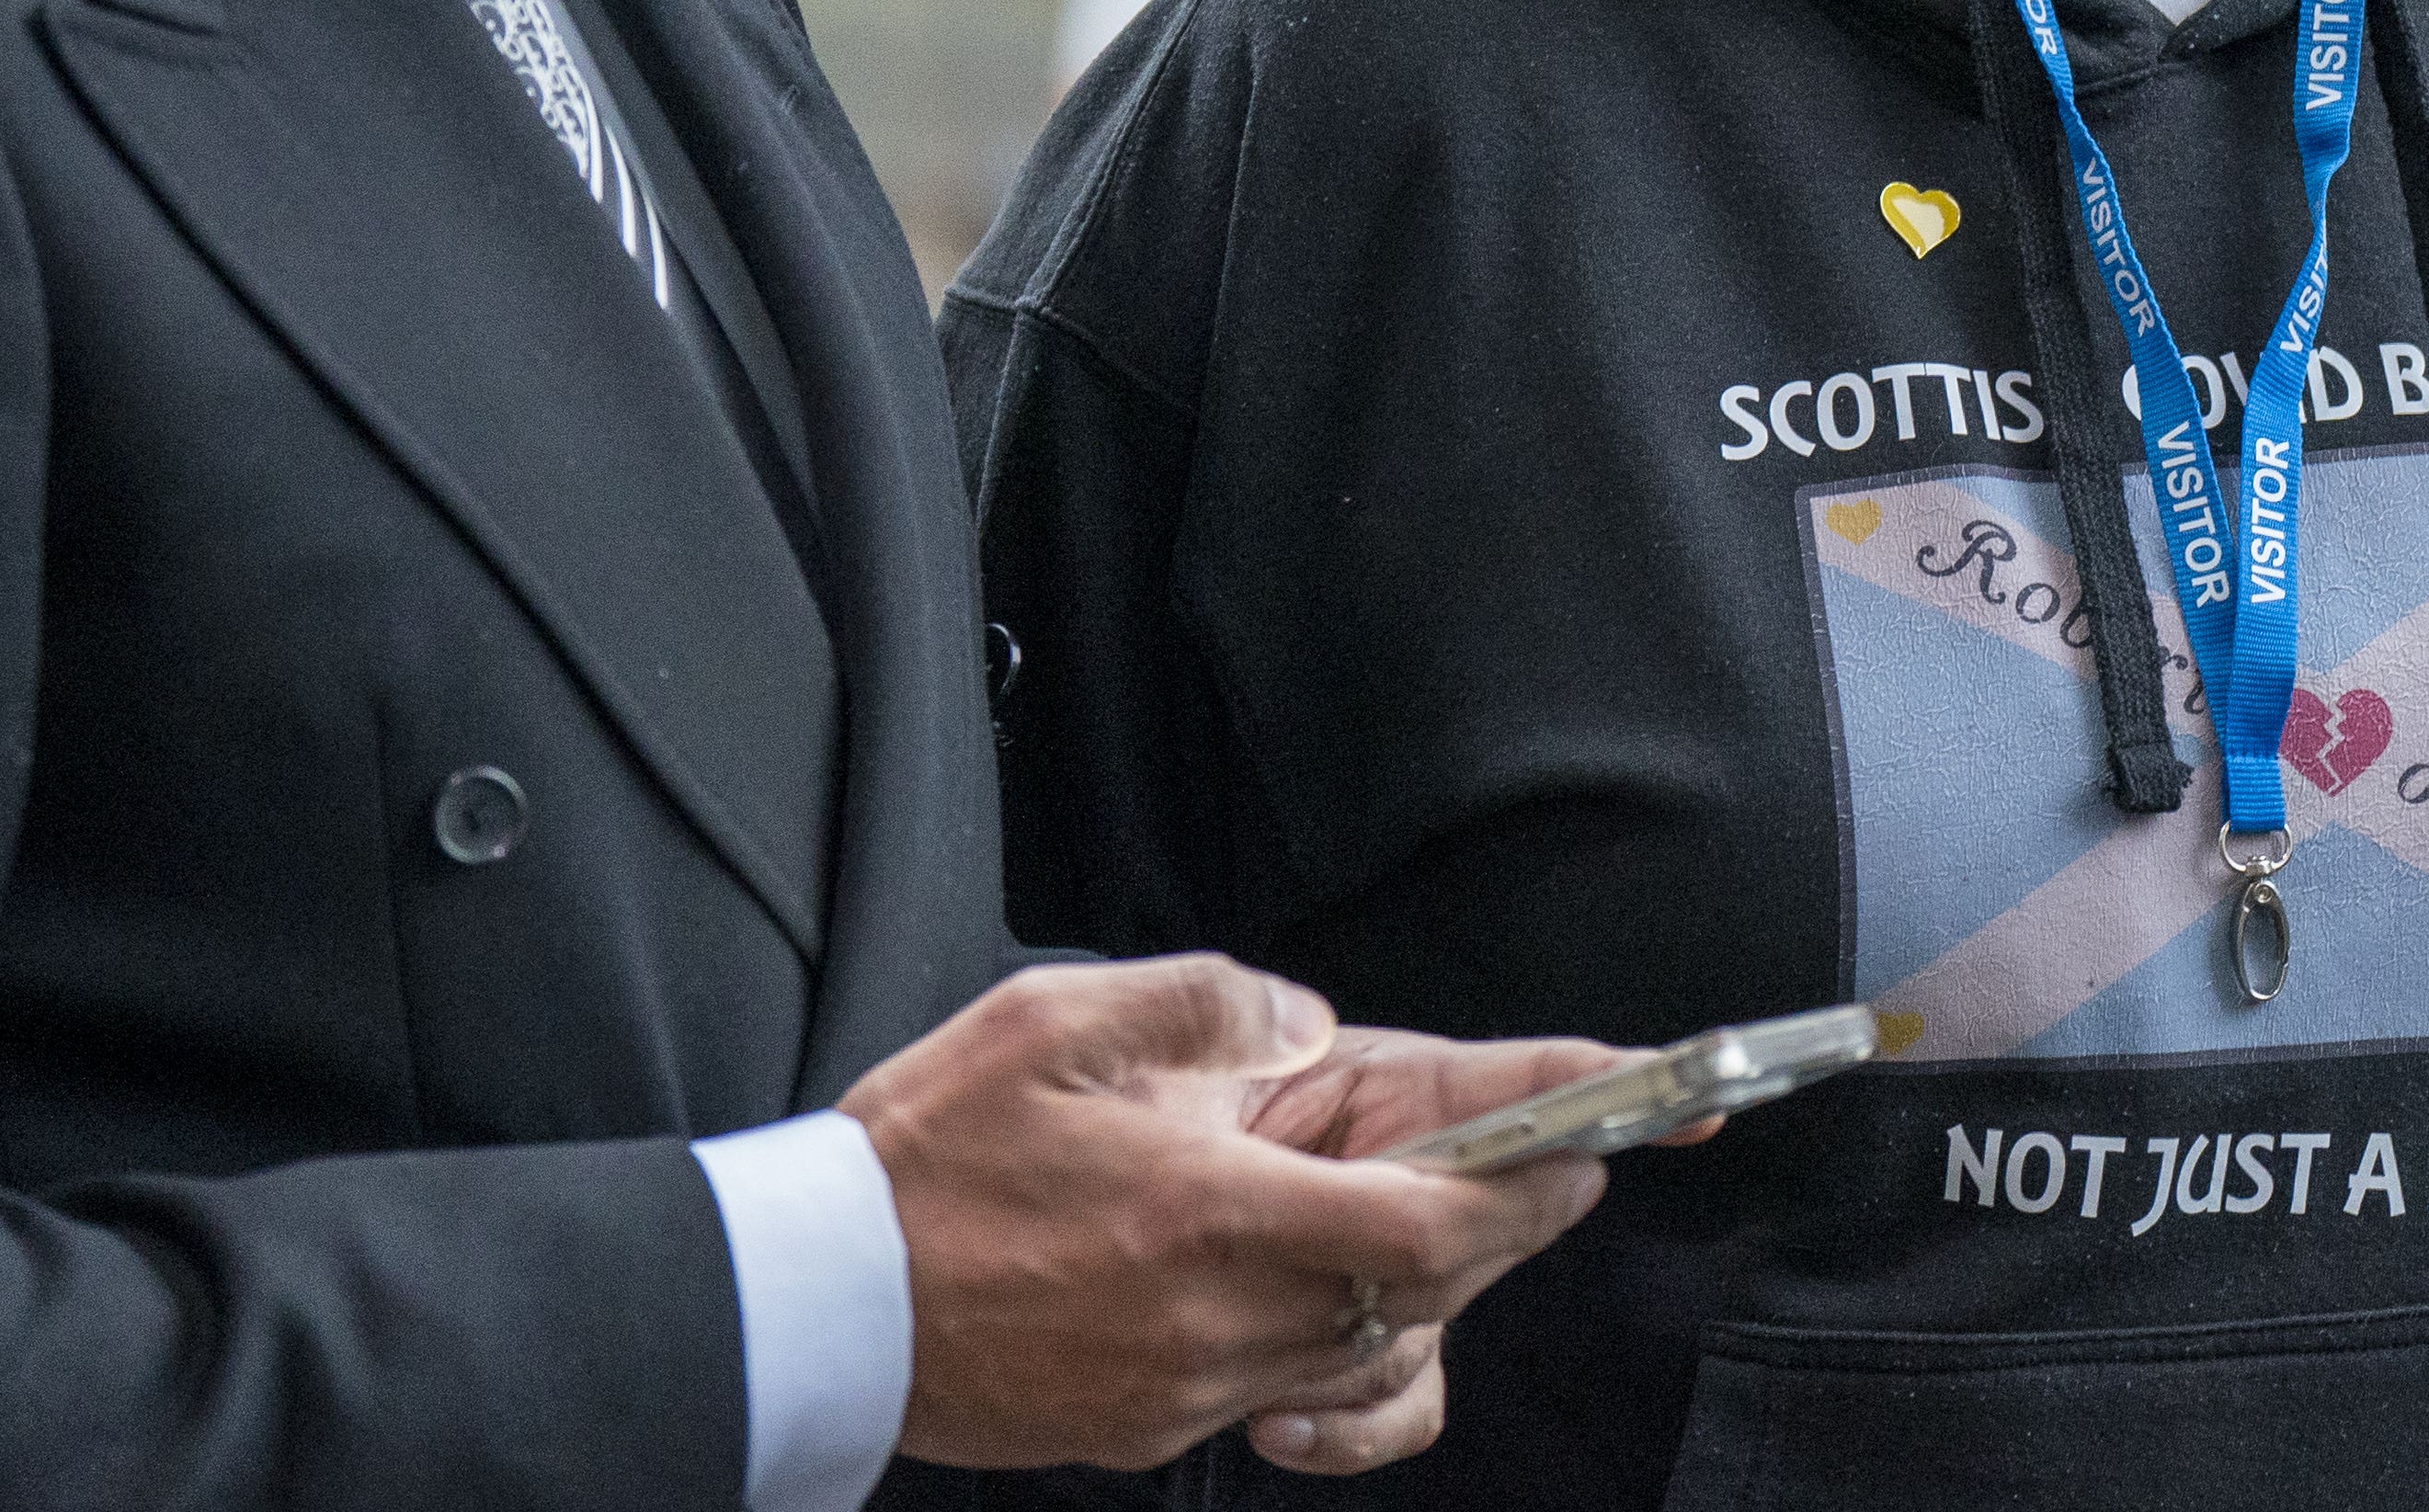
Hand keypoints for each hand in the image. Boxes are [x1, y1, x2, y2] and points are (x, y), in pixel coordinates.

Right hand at [838, 957, 1618, 1475]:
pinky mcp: (1154, 1422)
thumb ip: (1212, 1005)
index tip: (1612, 1130)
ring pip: (1376, 1352)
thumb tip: (1307, 1029)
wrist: (816, 1299)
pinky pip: (1296, 1395)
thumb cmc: (927, 1156)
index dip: (1538, 1173)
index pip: (1432, 1217)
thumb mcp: (1064, 1018)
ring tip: (1423, 1202)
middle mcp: (1221, 1318)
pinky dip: (1338, 1346)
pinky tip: (1318, 1285)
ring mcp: (1192, 1386)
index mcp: (1212, 1211)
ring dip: (1427, 1280)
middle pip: (1432, 1287)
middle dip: (1511, 1216)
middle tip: (1558, 1155)